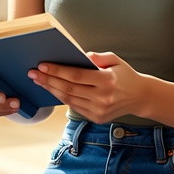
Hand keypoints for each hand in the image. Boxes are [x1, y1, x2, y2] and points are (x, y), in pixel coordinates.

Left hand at [28, 51, 147, 123]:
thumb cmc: (125, 75)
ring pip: (69, 99)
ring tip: (39, 81)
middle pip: (69, 89)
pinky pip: (75, 107)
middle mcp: (103, 98)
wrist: (140, 97)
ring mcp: (99, 110)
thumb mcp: (115, 60)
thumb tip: (80, 55)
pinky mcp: (97, 118)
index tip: (42, 65)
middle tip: (33, 73)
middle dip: (48, 80)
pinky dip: (62, 98)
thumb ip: (97, 57)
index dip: (58, 71)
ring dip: (52, 89)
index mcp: (107, 81)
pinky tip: (53, 89)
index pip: (77, 76)